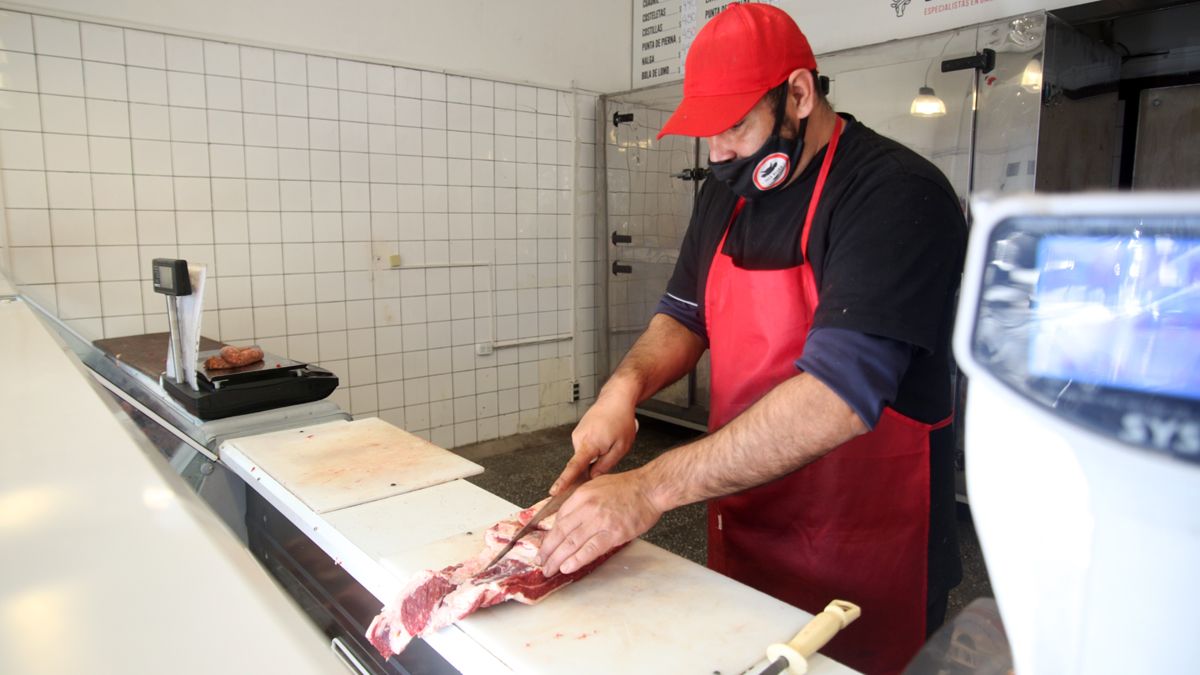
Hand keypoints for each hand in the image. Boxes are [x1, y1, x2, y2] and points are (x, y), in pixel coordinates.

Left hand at [536, 470, 661, 575]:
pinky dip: (577, 560)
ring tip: (549, 569)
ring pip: (572, 543)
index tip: (545, 546)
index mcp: (581, 495)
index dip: (549, 536)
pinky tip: (567, 567)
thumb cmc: (627, 487)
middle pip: (561, 533)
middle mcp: (587, 508)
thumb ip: (581, 501)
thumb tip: (568, 519)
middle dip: (547, 550)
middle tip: (541, 562)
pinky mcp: (614, 534)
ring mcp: (600, 521)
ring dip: (557, 559)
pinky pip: (591, 549)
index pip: (559, 519)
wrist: (650, 489)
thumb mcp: (597, 485)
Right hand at [550, 395, 638, 494]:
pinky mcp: (579, 432)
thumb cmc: (621, 419)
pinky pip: (585, 448)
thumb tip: (592, 478)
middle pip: (582, 464)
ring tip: (612, 440)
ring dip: (598, 454)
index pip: (574, 467)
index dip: (564, 481)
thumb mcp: (620, 447)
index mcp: (589, 443)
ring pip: (585, 456)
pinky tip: (606, 438)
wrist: (616, 398)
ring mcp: (577, 434)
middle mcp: (579, 438)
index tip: (554, 491)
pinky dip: (595, 448)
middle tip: (611, 453)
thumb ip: (605, 465)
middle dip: (595, 466)